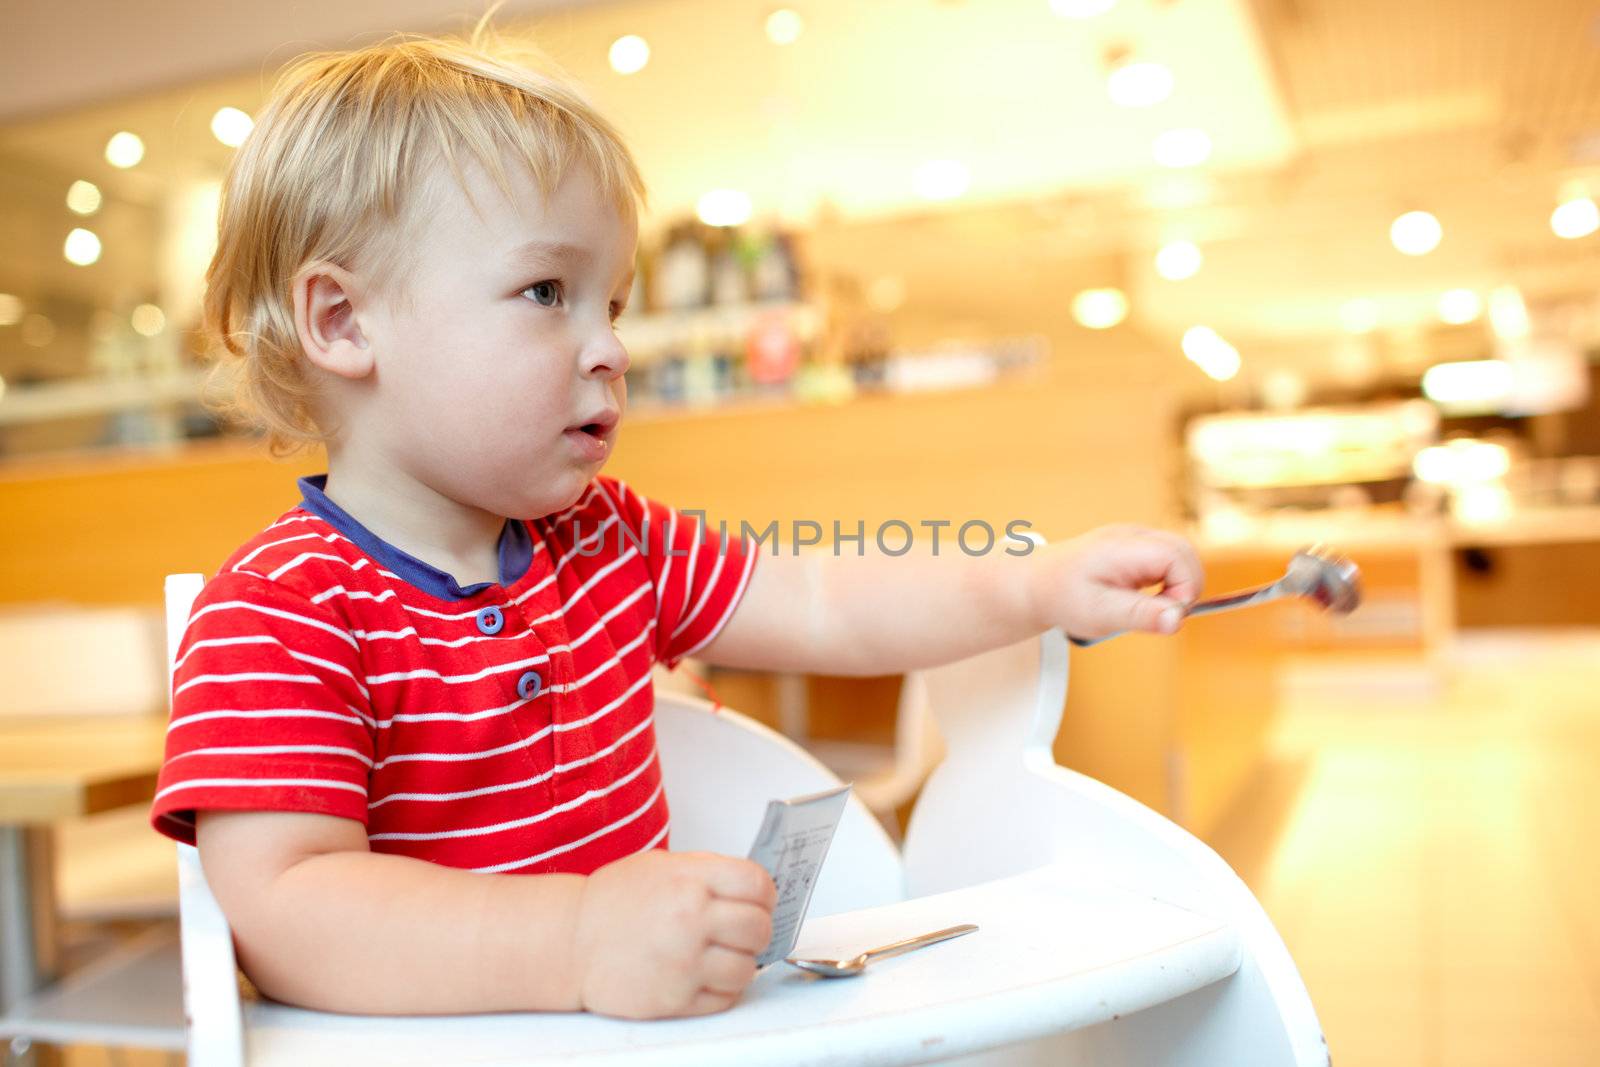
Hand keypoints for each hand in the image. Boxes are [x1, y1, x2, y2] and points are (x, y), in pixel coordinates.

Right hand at [572, 850, 776, 1018]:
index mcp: (689, 880)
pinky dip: (722, 989)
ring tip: (721, 956)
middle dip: (757, 931)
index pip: (758, 884)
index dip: (765, 895)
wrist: (568, 941)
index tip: (759, 902)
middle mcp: (691, 919)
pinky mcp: (675, 999)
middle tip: (742, 932)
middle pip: (759, 928)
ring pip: (747, 969)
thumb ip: (708, 873)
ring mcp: (684, 962)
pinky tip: (704, 975)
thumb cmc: (614, 902)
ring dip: (740, 964)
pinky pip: (724, 999)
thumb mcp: (662, 865)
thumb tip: (753, 889)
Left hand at [1028, 524, 1203, 639]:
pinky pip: (1165, 559)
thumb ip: (1141, 615)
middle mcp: (1132, 535)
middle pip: (1183, 551)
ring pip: (1178, 554)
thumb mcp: (1100, 614)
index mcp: (1122, 547)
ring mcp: (1134, 537)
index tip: (1168, 616)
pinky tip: (1142, 598)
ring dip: (1176, 584)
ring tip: (1149, 608)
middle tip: (1161, 615)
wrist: (1037, 583)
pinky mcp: (1134, 547)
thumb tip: (1178, 620)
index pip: (1177, 556)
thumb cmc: (1065, 598)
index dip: (1185, 587)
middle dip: (1185, 585)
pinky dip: (1165, 581)